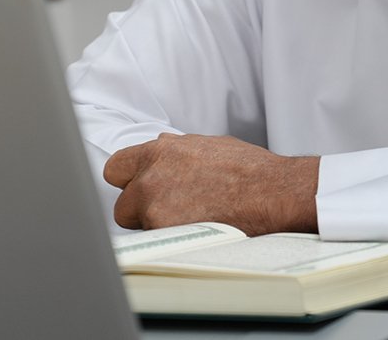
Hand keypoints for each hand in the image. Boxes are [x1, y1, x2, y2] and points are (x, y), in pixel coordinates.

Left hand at [103, 133, 319, 234]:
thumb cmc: (247, 169)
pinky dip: (173, 239)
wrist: (272, 191)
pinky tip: (196, 231)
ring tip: (190, 220)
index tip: (138, 189)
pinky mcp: (167, 231)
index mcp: (159, 151)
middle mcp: (151, 176)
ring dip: (157, 226)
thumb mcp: (205, 145)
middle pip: (122, 204)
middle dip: (139, 210)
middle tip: (166, 211)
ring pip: (141, 226)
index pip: (115, 168)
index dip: (128, 182)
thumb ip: (174, 151)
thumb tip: (162, 153)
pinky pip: (159, 241)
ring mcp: (156, 206)